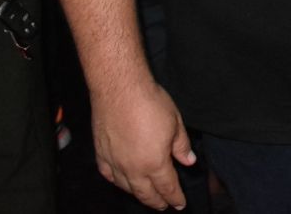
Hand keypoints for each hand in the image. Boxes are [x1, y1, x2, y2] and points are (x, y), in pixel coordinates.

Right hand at [90, 80, 196, 210]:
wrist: (120, 89)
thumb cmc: (150, 103)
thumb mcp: (175, 123)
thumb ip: (181, 146)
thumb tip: (189, 161)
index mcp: (155, 163)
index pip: (167, 187)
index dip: (175, 197)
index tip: (180, 204)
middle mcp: (133, 168)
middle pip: (146, 193)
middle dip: (157, 202)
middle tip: (165, 206)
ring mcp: (115, 162)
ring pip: (127, 188)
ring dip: (138, 194)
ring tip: (146, 196)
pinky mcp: (101, 154)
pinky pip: (109, 176)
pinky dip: (118, 182)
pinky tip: (121, 182)